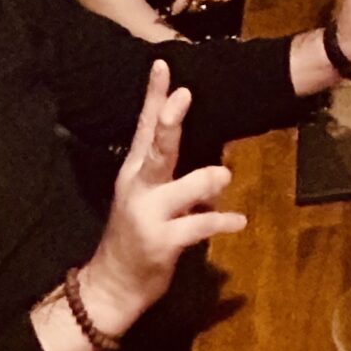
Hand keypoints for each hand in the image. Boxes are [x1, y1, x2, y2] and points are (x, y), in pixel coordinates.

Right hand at [83, 68, 247, 329]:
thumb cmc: (135, 234)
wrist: (112, 284)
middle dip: (168, 123)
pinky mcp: (162, 243)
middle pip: (155, 149)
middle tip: (183, 96)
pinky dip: (221, 222)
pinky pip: (198, 226)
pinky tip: (238, 221)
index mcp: (135, 171)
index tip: (163, 65)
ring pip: (182, 187)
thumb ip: (170, 173)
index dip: (154, 96)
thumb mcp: (145, 196)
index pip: (144, 127)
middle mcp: (138, 188)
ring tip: (223, 176)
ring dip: (206, 180)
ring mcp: (148, 215)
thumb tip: (211, 156)